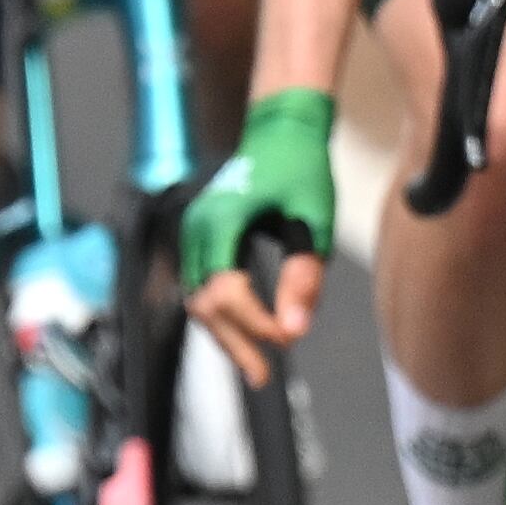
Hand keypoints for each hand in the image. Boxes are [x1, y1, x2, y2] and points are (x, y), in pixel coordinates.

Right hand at [182, 86, 337, 377]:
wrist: (281, 128)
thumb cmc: (301, 168)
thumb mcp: (312, 220)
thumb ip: (303, 276)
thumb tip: (295, 329)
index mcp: (220, 222)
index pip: (225, 293)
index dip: (255, 324)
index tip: (289, 339)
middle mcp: (196, 228)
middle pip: (203, 303)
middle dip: (234, 342)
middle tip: (263, 375)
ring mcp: (193, 231)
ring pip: (199, 299)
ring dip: (226, 332)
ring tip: (256, 362)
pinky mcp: (200, 235)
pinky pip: (203, 285)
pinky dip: (223, 312)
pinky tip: (247, 331)